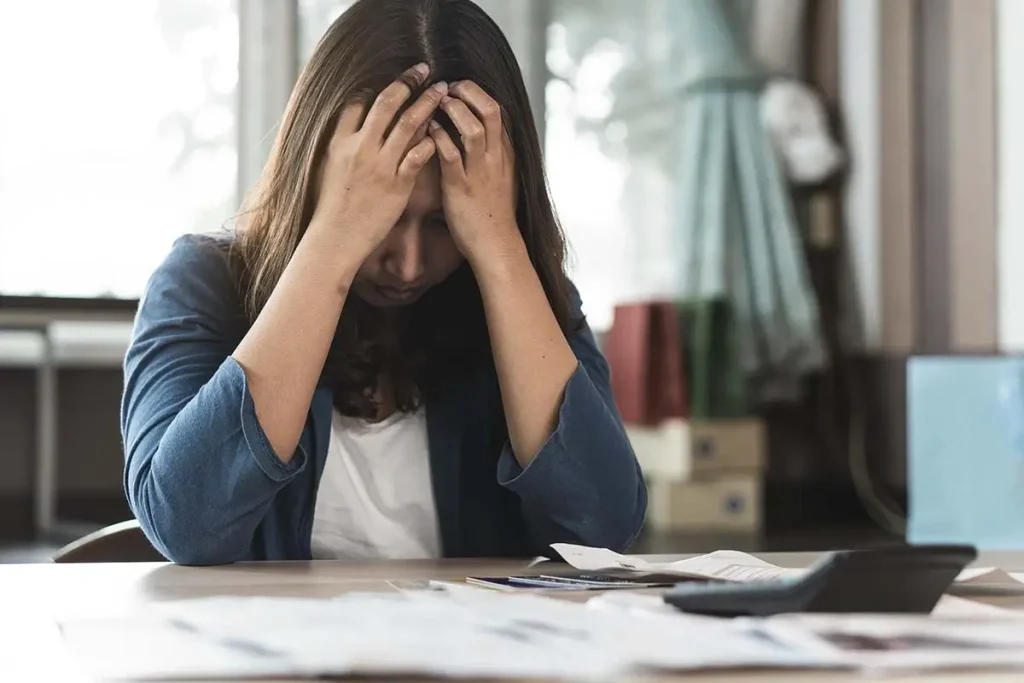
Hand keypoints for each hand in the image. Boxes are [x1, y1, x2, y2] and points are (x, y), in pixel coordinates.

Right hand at [309, 63, 446, 261]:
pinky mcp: (397, 184)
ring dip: (427, 103)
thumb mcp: (327, 169)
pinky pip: (418, 155)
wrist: (336, 238)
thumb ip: (341, 147)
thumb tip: (349, 132)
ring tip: (441, 90)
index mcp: (340, 142)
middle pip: (385, 104)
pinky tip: (441, 130)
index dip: (375, 88)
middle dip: (406, 83)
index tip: (392, 80)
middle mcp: (360, 148)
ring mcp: (380, 165)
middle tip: (423, 69)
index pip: (357, 103)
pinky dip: (430, 140)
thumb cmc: (331, 208)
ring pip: (407, 124)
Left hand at [428, 81, 518, 262]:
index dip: (478, 93)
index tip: (460, 88)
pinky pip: (451, 155)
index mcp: (504, 153)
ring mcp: (480, 172)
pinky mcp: (462, 187)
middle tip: (448, 87)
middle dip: (468, 92)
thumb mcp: (500, 176)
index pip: (497, 111)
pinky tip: (429, 130)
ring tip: (437, 103)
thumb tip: (479, 133)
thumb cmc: (492, 212)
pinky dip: (439, 138)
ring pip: (472, 128)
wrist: (495, 244)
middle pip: (490, 111)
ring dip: (453, 110)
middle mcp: (495, 158)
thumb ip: (492, 154)